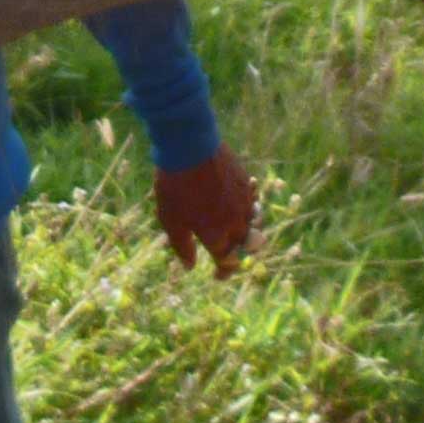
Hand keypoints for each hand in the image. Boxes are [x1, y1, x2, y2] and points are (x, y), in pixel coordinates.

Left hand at [155, 148, 256, 274]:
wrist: (189, 147)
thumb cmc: (175, 187)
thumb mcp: (171, 221)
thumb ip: (183, 247)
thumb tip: (191, 266)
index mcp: (218, 236)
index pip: (228, 262)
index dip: (224, 272)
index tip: (217, 275)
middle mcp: (236, 222)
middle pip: (245, 244)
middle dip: (236, 250)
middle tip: (225, 248)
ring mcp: (244, 201)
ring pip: (252, 222)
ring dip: (245, 228)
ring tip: (233, 226)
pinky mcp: (245, 181)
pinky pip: (251, 199)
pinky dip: (246, 205)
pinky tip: (235, 200)